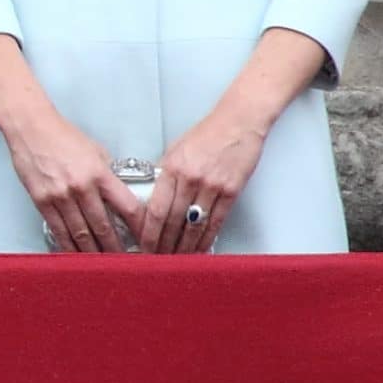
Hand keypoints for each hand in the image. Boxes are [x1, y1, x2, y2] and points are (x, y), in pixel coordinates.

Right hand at [0, 107, 142, 252]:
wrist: (30, 127)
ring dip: (93, 252)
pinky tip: (75, 255)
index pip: (128, 208)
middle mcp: (81, 187)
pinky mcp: (42, 201)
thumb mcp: (95, 152)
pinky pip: (58, 230)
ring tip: (103, 264)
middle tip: (125, 263)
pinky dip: (68, 246)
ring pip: (81, 233)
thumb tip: (118, 196)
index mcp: (100, 174)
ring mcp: (60, 196)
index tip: (146, 241)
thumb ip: (107, 176)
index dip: (140, 228)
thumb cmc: (62, 136)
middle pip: (104, 227)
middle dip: (116, 249)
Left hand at [144, 109, 268, 253]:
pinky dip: (207, 239)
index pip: (156, 209)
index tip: (143, 244)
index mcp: (172, 168)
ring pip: (194, 226)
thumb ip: (165, 174)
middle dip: (163, 244)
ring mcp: (212, 186)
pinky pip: (217, 222)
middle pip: (172, 221)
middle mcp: (190, 178)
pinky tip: (200, 249)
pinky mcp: (231, 191)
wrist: (238, 122)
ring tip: (176, 260)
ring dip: (184, 247)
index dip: (149, 232)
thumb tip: (154, 197)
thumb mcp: (175, 150)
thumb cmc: (206, 134)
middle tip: (157, 259)